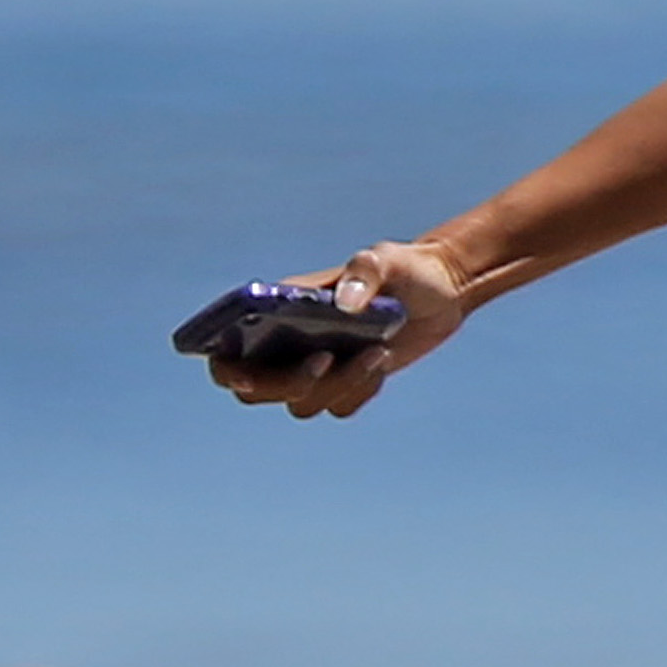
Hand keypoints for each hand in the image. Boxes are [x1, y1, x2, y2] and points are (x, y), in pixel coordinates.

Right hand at [208, 240, 469, 420]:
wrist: (441, 290)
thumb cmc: (405, 267)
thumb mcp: (387, 258)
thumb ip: (365, 272)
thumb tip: (345, 305)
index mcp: (277, 309)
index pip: (228, 346)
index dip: (225, 366)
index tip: (245, 372)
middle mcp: (287, 342)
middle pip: (257, 389)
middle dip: (288, 383)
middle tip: (326, 360)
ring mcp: (314, 366)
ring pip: (302, 403)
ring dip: (336, 386)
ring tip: (375, 352)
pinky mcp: (344, 384)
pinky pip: (339, 407)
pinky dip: (359, 391)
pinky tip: (381, 360)